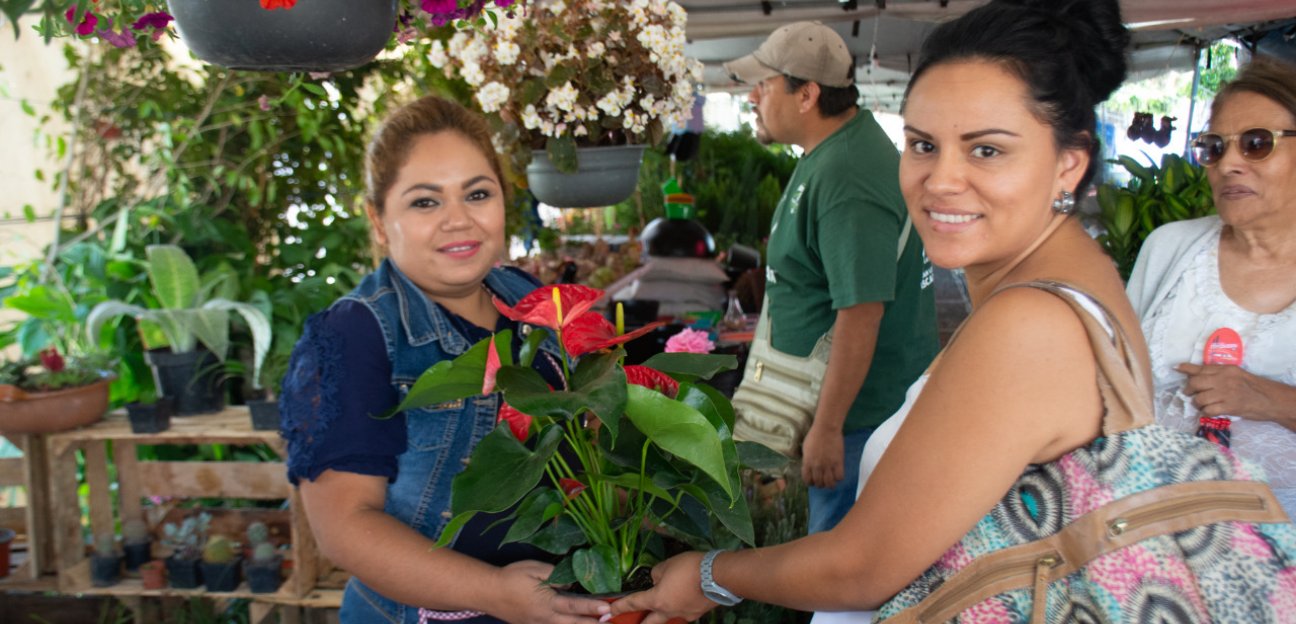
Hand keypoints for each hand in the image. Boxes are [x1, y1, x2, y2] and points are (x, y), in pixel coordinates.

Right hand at [490, 560, 609, 623]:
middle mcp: (546, 618)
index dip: (592, 607)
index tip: (608, 608)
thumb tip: (572, 583)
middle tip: (611, 622)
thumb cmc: (511, 577)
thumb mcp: (535, 569)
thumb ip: (556, 576)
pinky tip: (576, 623)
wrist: (488, 592)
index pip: (575, 605)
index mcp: (547, 603)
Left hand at [606, 552, 713, 623]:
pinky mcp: (697, 614)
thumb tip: (658, 580)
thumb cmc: (690, 568)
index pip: (633, 604)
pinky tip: (679, 604)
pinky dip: (676, 611)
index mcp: (657, 600)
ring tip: (658, 612)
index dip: (619, 608)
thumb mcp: (667, 565)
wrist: (720, 576)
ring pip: (667, 621)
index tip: (608, 613)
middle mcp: (668, 612)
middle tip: (632, 622)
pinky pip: (681, 615)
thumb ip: (657, 575)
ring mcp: (684, 616)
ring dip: (659, 619)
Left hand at [800, 424, 844, 487]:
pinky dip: (839, 478)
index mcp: (807, 463)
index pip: (807, 480)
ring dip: (830, 484)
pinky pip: (840, 477)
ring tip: (831, 479)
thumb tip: (808, 467)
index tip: (813, 481)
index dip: (810, 483)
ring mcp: (828, 465)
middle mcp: (817, 466)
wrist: (826, 428)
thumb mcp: (805, 449)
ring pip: (830, 483)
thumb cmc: (814, 436)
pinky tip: (838, 473)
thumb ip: (807, 460)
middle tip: (823, 480)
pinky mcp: (838, 462)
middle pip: (819, 484)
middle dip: (821, 484)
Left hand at [1177, 363, 1291, 424]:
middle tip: (1189, 394)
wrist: (1269, 400)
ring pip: (1199, 398)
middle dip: (1188, 390)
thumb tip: (1193, 371)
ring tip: (1202, 404)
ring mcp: (1226, 393)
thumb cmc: (1251, 387)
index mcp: (1225, 369)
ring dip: (1197, 403)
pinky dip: (1206, 412)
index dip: (1186, 369)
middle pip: (1195, 383)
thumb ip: (1216, 372)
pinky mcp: (1229, 407)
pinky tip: (1210, 411)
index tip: (1176, 368)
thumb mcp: (1234, 374)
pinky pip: (1208, 410)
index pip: (1201, 368)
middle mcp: (1224, 379)